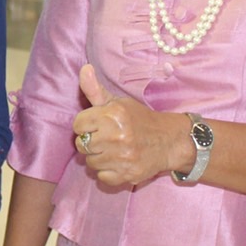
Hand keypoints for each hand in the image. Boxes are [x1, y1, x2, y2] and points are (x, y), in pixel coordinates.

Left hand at [71, 65, 184, 187]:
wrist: (168, 141)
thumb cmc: (139, 119)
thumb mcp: (117, 102)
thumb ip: (95, 89)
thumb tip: (84, 68)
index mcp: (112, 115)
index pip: (78, 125)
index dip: (85, 125)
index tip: (97, 125)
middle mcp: (116, 136)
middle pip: (81, 145)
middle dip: (91, 142)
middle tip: (105, 139)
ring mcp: (122, 157)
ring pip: (90, 162)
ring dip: (98, 158)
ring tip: (112, 150)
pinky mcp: (127, 175)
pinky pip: (102, 177)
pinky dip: (107, 172)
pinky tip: (117, 163)